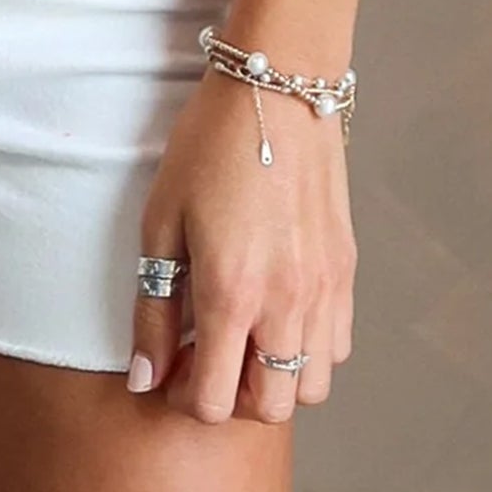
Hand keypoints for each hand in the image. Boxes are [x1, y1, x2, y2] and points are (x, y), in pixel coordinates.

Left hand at [128, 60, 355, 423]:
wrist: (277, 85)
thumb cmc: (211, 143)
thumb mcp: (161, 219)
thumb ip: (154, 308)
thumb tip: (145, 376)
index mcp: (233, 292)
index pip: (214, 401)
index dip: (183, 395)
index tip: (170, 366)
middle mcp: (287, 301)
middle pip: (270, 406)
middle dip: (233, 396)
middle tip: (208, 355)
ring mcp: (324, 288)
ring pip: (312, 385)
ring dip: (276, 376)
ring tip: (246, 334)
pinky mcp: (346, 269)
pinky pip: (338, 344)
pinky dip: (310, 347)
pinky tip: (279, 307)